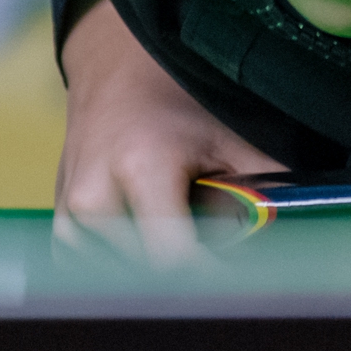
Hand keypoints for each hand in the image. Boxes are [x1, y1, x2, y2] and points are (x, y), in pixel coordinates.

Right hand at [56, 0, 283, 265]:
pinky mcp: (60, 227)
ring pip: (121, 280)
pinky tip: (150, 241)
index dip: (213, 278)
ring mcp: (68, 215)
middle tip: (225, 263)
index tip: (245, 282)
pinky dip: (130, 268)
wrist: (117, 68)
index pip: (173, 260)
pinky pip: (98, 272)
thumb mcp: (233, 139)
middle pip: (148, 274)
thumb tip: (291, 250)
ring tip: (185, 240)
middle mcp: (92, 194)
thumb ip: (263, 194)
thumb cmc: (182, 101)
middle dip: (190, 277)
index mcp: (139, 167)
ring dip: (157, 274)